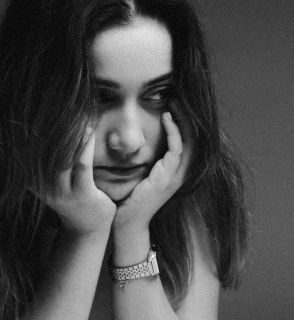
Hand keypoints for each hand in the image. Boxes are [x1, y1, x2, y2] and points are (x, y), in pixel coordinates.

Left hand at [43, 130, 116, 236]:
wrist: (84, 231)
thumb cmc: (101, 210)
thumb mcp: (107, 197)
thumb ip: (106, 178)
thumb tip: (114, 149)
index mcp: (84, 194)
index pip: (81, 165)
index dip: (84, 145)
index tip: (88, 127)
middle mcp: (64, 194)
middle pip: (60, 162)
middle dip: (66, 141)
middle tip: (69, 121)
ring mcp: (50, 195)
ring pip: (47, 165)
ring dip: (51, 146)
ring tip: (54, 126)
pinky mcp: (42, 194)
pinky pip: (35, 174)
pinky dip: (35, 158)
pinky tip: (37, 141)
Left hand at [112, 109, 193, 231]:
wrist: (125, 221)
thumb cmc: (127, 198)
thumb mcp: (139, 174)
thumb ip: (143, 158)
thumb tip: (133, 137)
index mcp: (174, 172)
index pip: (186, 142)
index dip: (183, 123)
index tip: (172, 105)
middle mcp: (179, 174)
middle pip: (194, 140)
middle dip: (187, 118)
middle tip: (178, 98)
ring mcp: (175, 177)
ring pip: (189, 142)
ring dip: (182, 121)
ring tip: (174, 103)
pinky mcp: (166, 178)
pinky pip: (176, 149)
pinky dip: (174, 132)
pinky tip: (167, 118)